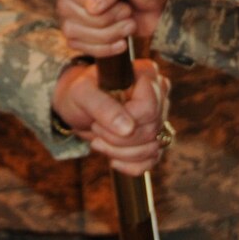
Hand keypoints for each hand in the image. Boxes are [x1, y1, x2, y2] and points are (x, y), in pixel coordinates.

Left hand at [51, 56, 170, 176]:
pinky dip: (131, 165)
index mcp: (146, 74)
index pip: (148, 109)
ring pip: (153, 147)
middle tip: (95, 131)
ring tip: (99, 142)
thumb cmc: (79, 92)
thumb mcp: (82, 93)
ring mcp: (160, 116)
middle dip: (118, 140)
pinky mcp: (155, 136)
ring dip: (122, 153)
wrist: (78, 105)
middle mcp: (159, 93)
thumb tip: (127, 128)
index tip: (98, 122)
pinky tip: (113, 159)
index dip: (124, 122)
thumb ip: (102, 106)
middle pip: (151, 130)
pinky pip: (153, 159)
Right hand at [54, 0, 169, 55]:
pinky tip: (122, 41)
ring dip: (106, 34)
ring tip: (130, 23)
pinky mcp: (80, 28)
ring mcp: (73, 6)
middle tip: (128, 11)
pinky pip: (77, 45)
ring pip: (71, 30)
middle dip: (103, 19)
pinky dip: (102, 48)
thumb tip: (92, 6)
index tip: (115, 3)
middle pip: (67, 9)